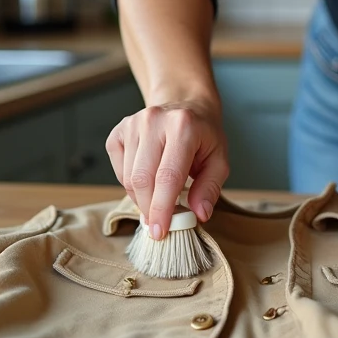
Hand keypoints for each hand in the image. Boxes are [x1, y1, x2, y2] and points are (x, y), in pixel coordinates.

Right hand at [105, 99, 228, 239]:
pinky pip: (119, 171)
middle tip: (159, 224)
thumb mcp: (219, 160)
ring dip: (141, 198)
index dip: (162, 208)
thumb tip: (198, 214)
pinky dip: (131, 185)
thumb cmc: (204, 135)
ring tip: (159, 199)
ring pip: (128, 178)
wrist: (186, 105)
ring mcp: (133, 124)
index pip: (167, 176)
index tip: (160, 232)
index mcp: (183, 127)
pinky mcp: (118, 131)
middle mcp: (154, 121)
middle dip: (149, 209)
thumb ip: (210, 188)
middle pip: (142, 179)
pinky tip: (148, 180)